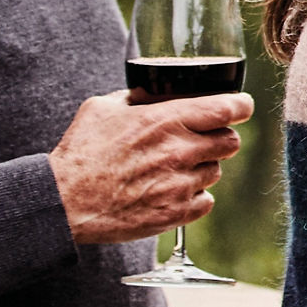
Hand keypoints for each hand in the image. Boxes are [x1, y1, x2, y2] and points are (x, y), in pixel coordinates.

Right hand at [49, 89, 252, 244]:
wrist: (64, 201)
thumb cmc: (81, 152)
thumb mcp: (104, 108)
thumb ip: (136, 97)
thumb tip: (153, 93)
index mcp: (166, 120)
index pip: (227, 108)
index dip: (240, 105)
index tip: (241, 106)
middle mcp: (180, 151)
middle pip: (230, 141)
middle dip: (221, 137)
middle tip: (203, 139)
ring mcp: (179, 185)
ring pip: (216, 171)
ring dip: (203, 167)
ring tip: (176, 167)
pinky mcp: (174, 214)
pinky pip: (205, 202)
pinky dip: (194, 196)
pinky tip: (173, 190)